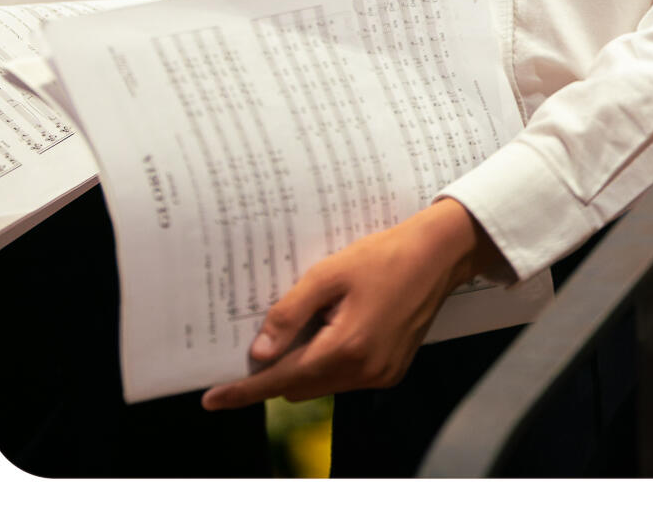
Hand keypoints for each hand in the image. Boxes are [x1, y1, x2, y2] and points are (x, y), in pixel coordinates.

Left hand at [201, 199, 500, 409]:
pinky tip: (337, 324)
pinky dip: (331, 360)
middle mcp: (364, 370)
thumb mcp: (329, 273)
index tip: (213, 398)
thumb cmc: (384, 255)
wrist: (438, 254)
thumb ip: (290, 313)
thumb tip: (259, 352)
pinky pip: (346, 376)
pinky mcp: (391, 370)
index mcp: (346, 348)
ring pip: (322, 383)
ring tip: (311, 319)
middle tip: (265, 334)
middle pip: (299, 385)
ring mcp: (380, 374)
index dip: (245, 390)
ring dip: (306, 362)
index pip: (281, 380)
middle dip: (277, 367)